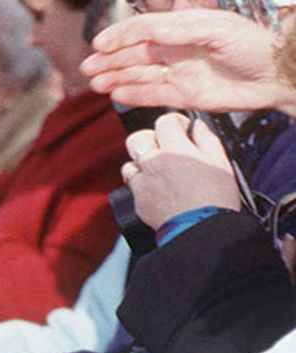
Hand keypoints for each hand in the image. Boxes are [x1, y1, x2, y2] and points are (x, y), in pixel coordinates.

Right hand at [84, 9, 289, 112]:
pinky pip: (152, 95)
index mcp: (182, 28)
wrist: (280, 76)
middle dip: (110, 60)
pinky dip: (133, 95)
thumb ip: (181, 30)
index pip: (142, 29)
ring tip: (95, 84)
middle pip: (134, 53)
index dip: (119, 35)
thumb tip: (148, 32)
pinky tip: (117, 94)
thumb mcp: (218, 29)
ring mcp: (178, 73)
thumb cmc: (254, 45)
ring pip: (138, 74)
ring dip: (116, 77)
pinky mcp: (185, 96)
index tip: (98, 44)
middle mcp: (176, 49)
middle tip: (88, 68)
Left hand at [122, 113, 240, 229]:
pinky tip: (158, 191)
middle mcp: (154, 162)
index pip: (164, 122)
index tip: (181, 130)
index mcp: (175, 149)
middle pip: (138, 138)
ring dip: (142, 165)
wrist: (204, 230)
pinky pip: (133, 186)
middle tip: (165, 149)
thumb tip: (196, 126)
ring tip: (161, 174)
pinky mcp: (138, 201)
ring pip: (131, 163)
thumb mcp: (221, 162)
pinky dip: (142, 186)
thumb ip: (206, 139)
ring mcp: (143, 182)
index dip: (174, 123)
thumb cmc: (216, 200)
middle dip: (151, 140)